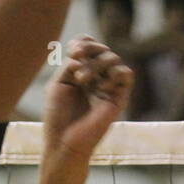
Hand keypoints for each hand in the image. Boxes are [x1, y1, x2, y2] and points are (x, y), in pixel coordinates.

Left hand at [43, 36, 132, 161]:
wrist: (65, 141)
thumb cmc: (58, 115)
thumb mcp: (58, 83)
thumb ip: (70, 64)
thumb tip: (83, 54)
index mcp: (79, 71)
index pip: (88, 45)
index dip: (83, 42)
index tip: (72, 51)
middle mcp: (95, 76)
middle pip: (101, 48)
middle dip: (89, 49)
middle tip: (76, 59)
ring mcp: (107, 86)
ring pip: (113, 58)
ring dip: (97, 63)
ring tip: (82, 79)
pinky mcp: (118, 97)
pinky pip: (126, 74)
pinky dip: (115, 73)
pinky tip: (101, 87)